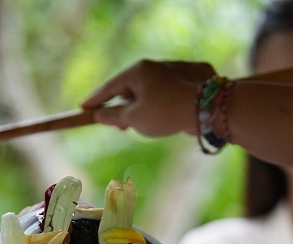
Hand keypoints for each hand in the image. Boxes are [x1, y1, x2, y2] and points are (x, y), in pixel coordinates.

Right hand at [82, 59, 215, 137]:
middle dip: (124, 108)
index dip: (96, 100)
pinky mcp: (192, 79)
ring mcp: (175, 70)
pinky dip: (164, 105)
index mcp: (138, 71)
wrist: (208, 108)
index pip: (110, 87)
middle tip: (120, 128)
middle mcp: (156, 66)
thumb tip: (100, 116)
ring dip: (144, 108)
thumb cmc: (165, 112)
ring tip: (145, 125)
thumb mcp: (134, 118)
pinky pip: (170, 93)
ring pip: (152, 91)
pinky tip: (168, 117)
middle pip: (131, 88)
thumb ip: (114, 117)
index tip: (84, 107)